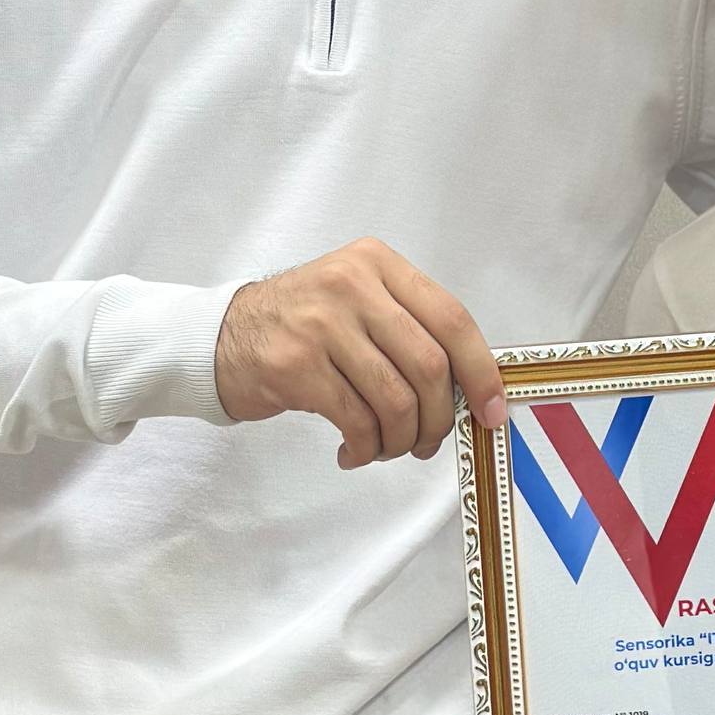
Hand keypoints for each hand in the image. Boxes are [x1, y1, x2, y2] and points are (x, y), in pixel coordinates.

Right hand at [214, 238, 506, 463]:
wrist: (222, 336)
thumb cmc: (304, 325)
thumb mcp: (359, 300)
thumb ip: (411, 329)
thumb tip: (472, 388)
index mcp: (378, 263)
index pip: (451, 318)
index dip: (481, 371)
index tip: (492, 411)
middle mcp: (352, 284)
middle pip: (428, 365)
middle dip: (439, 418)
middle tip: (429, 441)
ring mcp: (321, 323)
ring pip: (395, 399)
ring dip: (402, 439)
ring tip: (388, 447)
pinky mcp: (295, 365)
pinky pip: (356, 420)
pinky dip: (367, 448)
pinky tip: (356, 451)